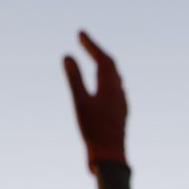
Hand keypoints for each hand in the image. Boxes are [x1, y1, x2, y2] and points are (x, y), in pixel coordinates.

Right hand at [63, 31, 127, 170]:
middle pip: (111, 66)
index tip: (80, 32)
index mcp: (110, 87)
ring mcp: (121, 104)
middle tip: (83, 40)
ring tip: (95, 59)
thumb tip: (67, 56)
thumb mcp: (80, 102)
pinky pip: (115, 91)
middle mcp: (119, 92)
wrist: (111, 156)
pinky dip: (106, 80)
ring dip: (104, 65)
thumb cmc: (94, 129)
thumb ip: (74, 78)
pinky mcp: (119, 114)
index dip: (91, 44)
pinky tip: (104, 88)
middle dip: (97, 51)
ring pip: (115, 79)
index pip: (103, 58)